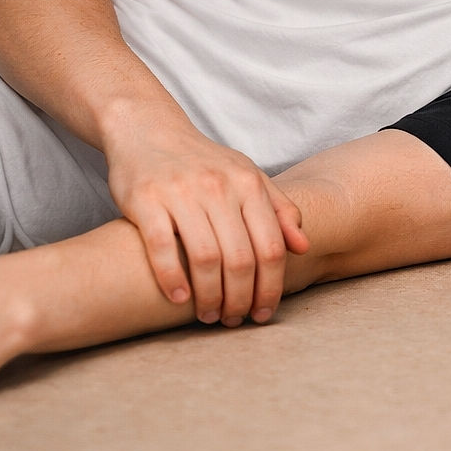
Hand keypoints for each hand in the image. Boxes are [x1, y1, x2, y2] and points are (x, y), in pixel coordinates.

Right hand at [105, 113, 309, 326]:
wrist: (148, 130)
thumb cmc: (203, 162)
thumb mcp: (246, 175)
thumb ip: (278, 209)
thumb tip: (304, 246)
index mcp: (248, 183)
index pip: (270, 247)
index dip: (271, 287)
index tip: (265, 312)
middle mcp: (218, 187)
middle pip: (240, 259)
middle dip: (241, 299)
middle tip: (235, 320)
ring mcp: (181, 192)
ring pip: (205, 258)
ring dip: (209, 296)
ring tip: (209, 315)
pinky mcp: (146, 200)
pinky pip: (163, 247)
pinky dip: (172, 278)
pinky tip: (178, 298)